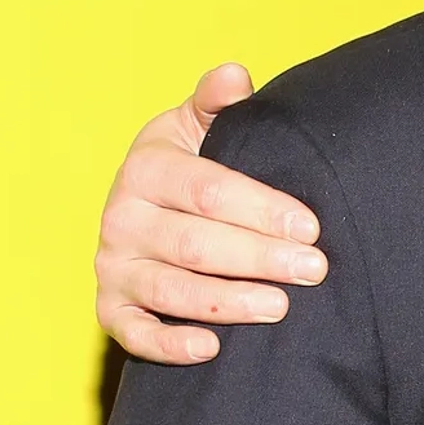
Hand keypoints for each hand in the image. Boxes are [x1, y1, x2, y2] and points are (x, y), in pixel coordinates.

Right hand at [95, 65, 324, 363]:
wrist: (146, 204)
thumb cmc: (188, 164)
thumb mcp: (198, 125)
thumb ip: (218, 102)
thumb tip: (234, 76)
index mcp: (146, 167)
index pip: (208, 190)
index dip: (261, 209)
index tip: (310, 227)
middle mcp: (121, 217)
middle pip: (194, 244)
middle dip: (258, 258)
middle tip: (313, 270)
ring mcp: (113, 264)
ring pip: (170, 290)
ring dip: (227, 302)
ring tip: (280, 307)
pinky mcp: (110, 306)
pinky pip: (133, 333)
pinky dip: (168, 345)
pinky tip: (212, 349)